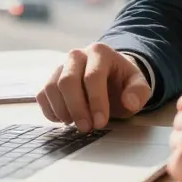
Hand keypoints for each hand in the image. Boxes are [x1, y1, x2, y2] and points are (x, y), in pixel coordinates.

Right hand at [35, 44, 150, 131]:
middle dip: (76, 108)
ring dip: (62, 110)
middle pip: (68, 81)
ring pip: (52, 87)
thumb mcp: (138, 86)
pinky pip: (42, 94)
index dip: (96, 101)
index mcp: (100, 52)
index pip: (93, 76)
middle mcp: (77, 55)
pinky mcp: (51, 78)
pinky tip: (65, 120)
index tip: (100, 122)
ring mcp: (61, 65)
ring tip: (76, 124)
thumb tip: (129, 102)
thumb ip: (138, 93)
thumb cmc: (123, 83)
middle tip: (86, 128)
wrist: (110, 77)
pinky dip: (50, 111)